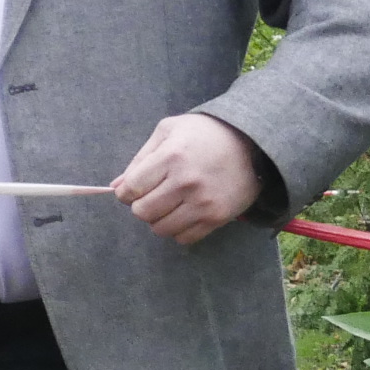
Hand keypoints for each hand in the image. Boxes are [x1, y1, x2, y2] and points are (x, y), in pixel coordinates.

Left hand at [113, 111, 260, 245]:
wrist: (254, 142)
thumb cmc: (205, 133)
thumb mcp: (169, 131)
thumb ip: (140, 158)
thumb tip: (115, 186)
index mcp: (171, 157)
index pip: (130, 189)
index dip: (125, 192)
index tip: (133, 189)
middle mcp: (186, 182)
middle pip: (142, 212)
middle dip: (141, 205)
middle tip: (154, 195)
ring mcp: (203, 202)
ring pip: (160, 229)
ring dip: (159, 219)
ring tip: (170, 204)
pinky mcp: (218, 217)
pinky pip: (184, 238)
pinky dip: (178, 230)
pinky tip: (184, 213)